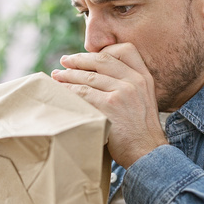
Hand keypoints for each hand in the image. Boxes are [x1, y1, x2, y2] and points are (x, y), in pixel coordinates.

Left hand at [51, 43, 167, 166]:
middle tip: (64, 62)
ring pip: (88, 77)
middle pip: (102, 60)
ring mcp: (122, 92)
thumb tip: (100, 74)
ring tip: (56, 77)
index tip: (87, 56)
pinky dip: (68, 91)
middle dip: (79, 60)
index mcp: (144, 77)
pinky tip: (60, 92)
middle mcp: (135, 81)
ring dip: (68, 76)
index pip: (125, 50)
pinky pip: (83, 93)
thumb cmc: (140, 130)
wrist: (147, 153)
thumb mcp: (144, 100)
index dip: (103, 50)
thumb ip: (129, 85)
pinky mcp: (109, 105)